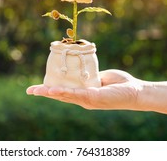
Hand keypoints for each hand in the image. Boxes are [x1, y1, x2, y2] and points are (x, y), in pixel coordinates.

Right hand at [26, 69, 144, 109]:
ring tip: (38, 90)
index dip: (50, 90)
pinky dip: (64, 92)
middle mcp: (84, 100)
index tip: (35, 88)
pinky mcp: (95, 98)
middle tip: (30, 91)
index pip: (63, 92)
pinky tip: (54, 90)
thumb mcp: (101, 76)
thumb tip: (81, 66)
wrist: (136, 91)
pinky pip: (77, 95)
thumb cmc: (120, 84)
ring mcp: (88, 101)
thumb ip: (90, 74)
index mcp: (84, 94)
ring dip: (51, 93)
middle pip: (60, 96)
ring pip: (66, 96)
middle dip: (45, 93)